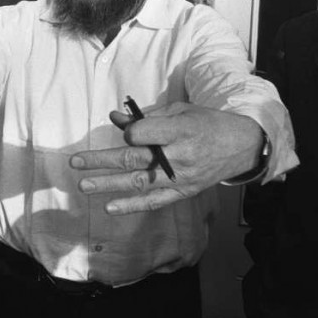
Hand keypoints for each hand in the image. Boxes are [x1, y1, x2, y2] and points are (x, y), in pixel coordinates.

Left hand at [69, 102, 263, 214]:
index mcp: (180, 130)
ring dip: (108, 184)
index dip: (130, 131)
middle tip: (75, 162)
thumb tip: (114, 117)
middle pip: (133, 159)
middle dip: (100, 160)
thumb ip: (146, 117)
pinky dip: (131, 205)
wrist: (241, 146)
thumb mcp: (179, 111)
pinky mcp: (183, 192)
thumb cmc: (206, 123)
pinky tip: (110, 207)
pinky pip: (154, 201)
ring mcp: (181, 177)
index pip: (143, 134)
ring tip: (84, 185)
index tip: (127, 130)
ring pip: (138, 182)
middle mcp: (179, 156)